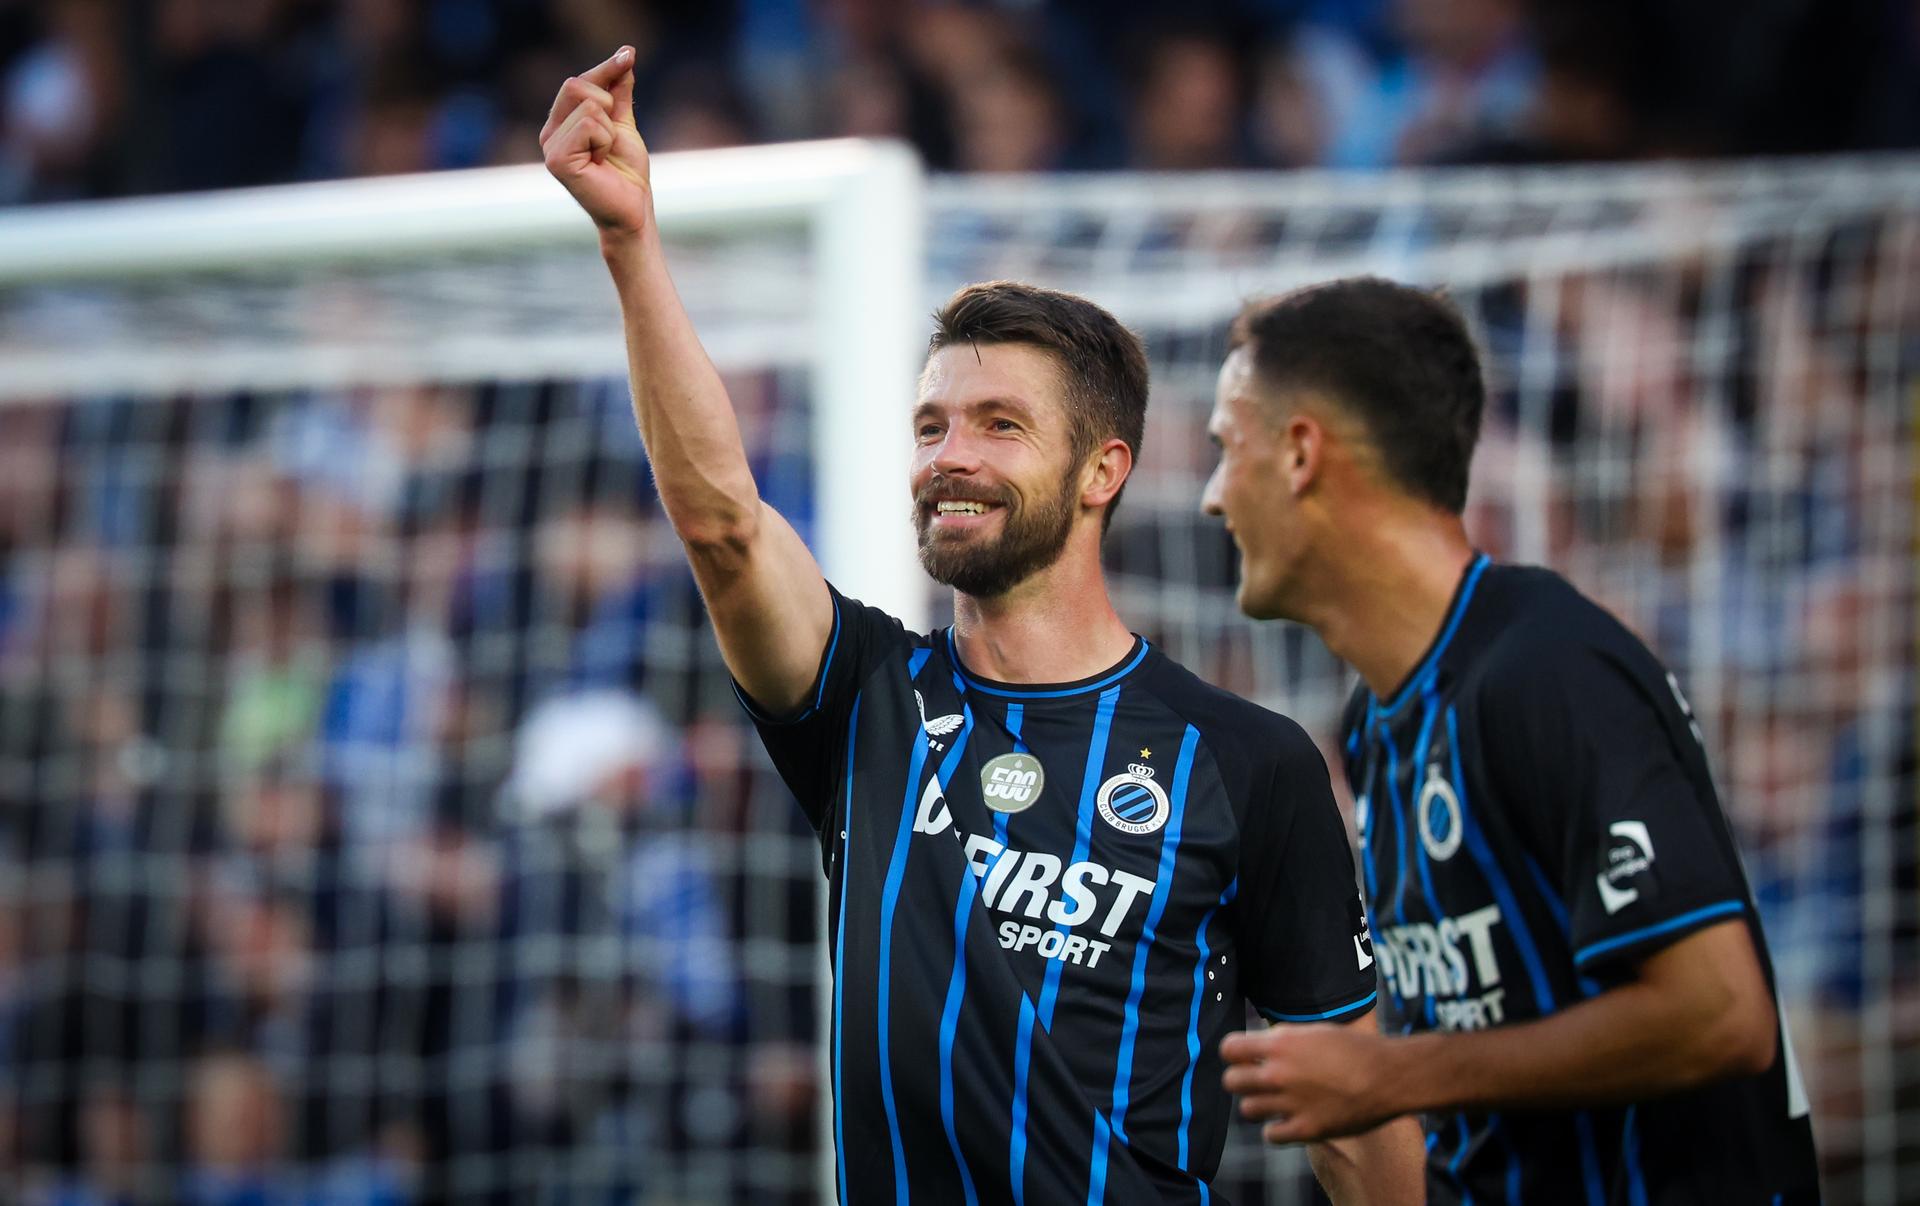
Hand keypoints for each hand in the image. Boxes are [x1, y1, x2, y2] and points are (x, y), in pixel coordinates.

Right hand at [540, 46, 652, 237]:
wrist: (633, 208)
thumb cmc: (627, 172)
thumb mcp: (624, 123)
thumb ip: (619, 90)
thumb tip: (625, 53)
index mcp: (561, 122)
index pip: (578, 80)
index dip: (606, 69)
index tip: (629, 55)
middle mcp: (549, 132)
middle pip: (577, 85)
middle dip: (608, 105)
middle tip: (612, 139)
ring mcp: (550, 146)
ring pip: (589, 106)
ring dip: (610, 130)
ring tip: (606, 155)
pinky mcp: (557, 160)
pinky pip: (590, 125)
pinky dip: (606, 141)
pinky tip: (601, 162)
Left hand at [1220, 1023, 1403, 1142]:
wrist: (1389, 1076)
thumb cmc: (1355, 1050)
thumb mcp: (1314, 1033)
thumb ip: (1283, 1039)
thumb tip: (1259, 1045)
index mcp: (1280, 1044)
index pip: (1229, 1049)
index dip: (1235, 1054)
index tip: (1244, 1058)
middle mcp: (1279, 1074)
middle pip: (1232, 1081)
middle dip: (1242, 1080)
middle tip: (1258, 1082)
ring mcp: (1291, 1103)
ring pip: (1247, 1110)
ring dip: (1258, 1106)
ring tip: (1275, 1102)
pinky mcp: (1306, 1129)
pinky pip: (1271, 1135)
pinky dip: (1276, 1130)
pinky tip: (1288, 1121)